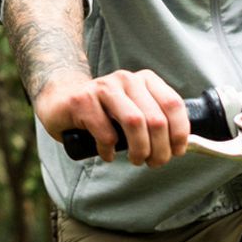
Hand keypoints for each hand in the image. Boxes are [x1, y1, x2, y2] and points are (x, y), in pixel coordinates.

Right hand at [35, 68, 188, 166]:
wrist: (61, 99)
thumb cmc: (103, 112)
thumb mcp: (134, 111)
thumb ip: (156, 122)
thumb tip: (181, 147)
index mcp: (144, 80)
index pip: (173, 104)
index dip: (179, 134)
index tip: (176, 152)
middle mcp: (126, 78)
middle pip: (156, 119)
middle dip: (159, 150)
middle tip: (152, 163)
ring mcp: (103, 87)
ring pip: (134, 122)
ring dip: (139, 150)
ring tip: (134, 160)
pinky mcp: (83, 100)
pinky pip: (106, 133)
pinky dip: (109, 151)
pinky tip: (106, 153)